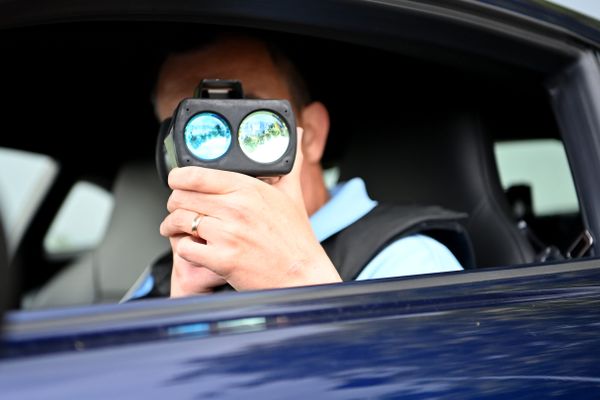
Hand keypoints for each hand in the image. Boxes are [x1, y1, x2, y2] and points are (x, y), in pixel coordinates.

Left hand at [160, 128, 340, 295]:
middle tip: (178, 208)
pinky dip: (183, 248)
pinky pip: (185, 248)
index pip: (197, 174)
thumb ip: (289, 165)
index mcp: (248, 189)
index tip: (177, 180)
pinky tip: (192, 247)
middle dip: (175, 203)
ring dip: (172, 226)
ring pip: (179, 221)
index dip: (179, 177)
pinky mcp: (221, 259)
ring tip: (176, 228)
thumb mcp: (292, 195)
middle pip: (181, 197)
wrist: (302, 276)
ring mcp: (227, 235)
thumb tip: (296, 136)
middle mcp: (235, 209)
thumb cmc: (296, 239)